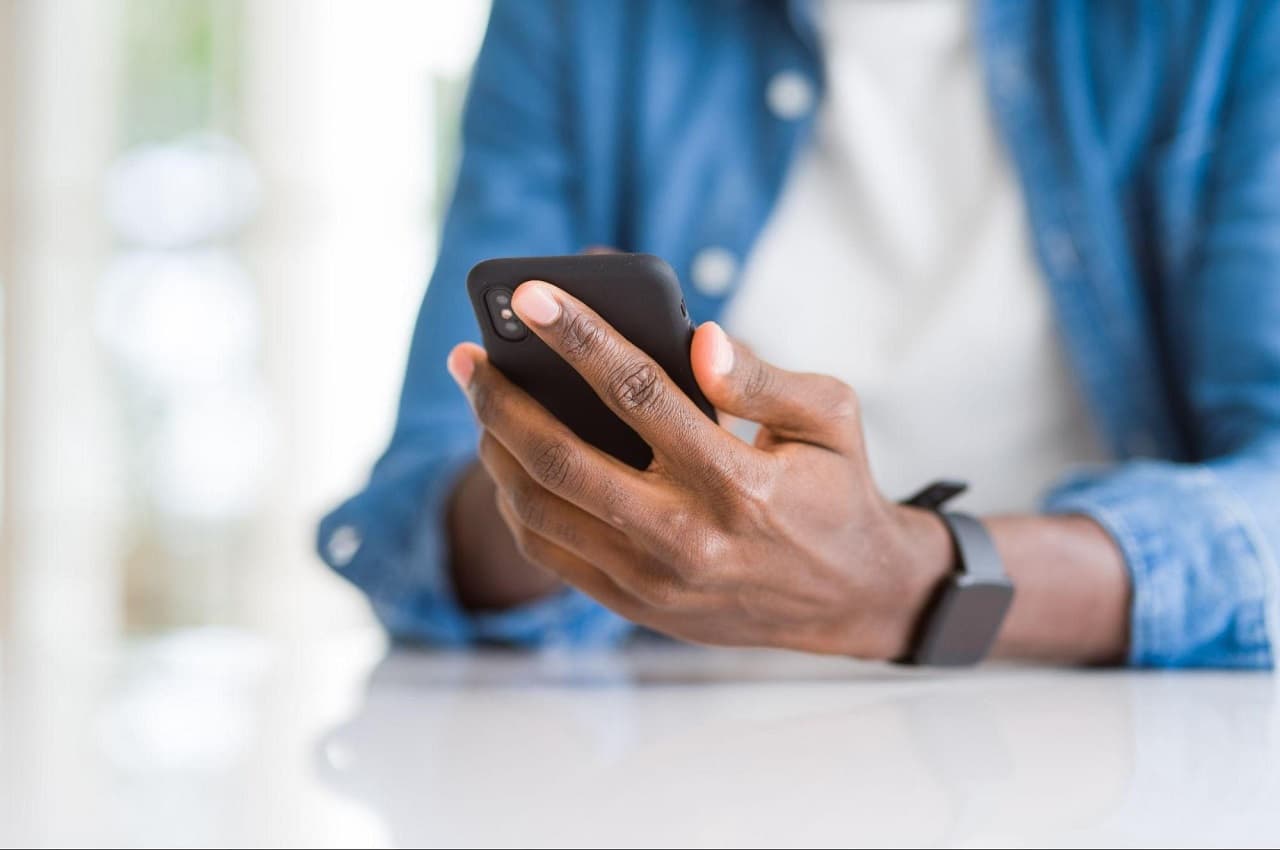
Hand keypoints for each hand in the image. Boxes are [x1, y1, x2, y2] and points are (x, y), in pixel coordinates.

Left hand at [447, 281, 951, 658]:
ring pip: (539, 511)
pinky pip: (549, 554)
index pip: (637, 392)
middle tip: (468, 358)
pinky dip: (515, 502)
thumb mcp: (830, 418)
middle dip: (501, 399)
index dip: (577, 336)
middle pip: (560, 459)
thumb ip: (765, 377)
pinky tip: (508, 461)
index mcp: (739, 481)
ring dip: (494, 449)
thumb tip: (701, 338)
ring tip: (481, 403)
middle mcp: (687, 537)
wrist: (850, 598)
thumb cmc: (836, 488)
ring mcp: (653, 581)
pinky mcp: (636, 605)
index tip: (528, 296)